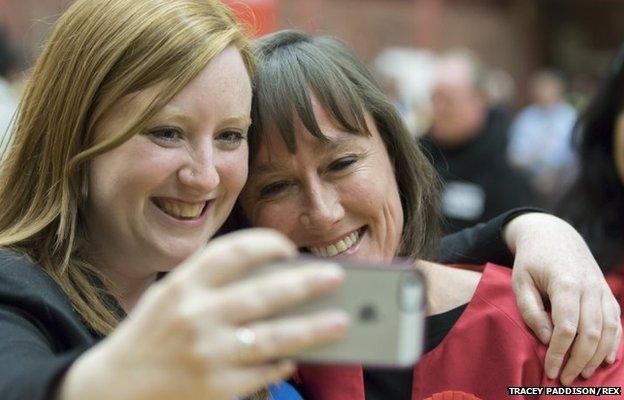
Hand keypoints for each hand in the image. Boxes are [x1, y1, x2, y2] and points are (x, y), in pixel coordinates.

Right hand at [59, 229, 347, 399]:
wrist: (114, 388)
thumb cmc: (153, 334)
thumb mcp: (172, 298)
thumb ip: (216, 285)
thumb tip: (280, 281)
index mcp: (182, 285)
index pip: (233, 251)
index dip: (266, 243)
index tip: (289, 247)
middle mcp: (194, 314)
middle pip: (264, 294)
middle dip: (307, 283)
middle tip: (337, 276)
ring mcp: (207, 353)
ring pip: (273, 338)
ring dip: (313, 329)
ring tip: (341, 321)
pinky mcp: (216, 387)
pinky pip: (264, 371)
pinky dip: (285, 362)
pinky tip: (298, 356)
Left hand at [504, 213, 620, 385]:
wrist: (553, 235)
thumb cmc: (531, 261)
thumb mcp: (520, 282)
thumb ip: (531, 311)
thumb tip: (549, 340)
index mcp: (565, 283)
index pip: (567, 327)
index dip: (560, 353)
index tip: (550, 370)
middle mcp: (589, 287)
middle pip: (591, 333)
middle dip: (578, 361)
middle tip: (565, 380)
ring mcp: (602, 289)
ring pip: (608, 330)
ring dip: (596, 357)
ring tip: (582, 374)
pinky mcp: (607, 293)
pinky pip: (616, 322)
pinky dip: (613, 343)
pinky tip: (605, 360)